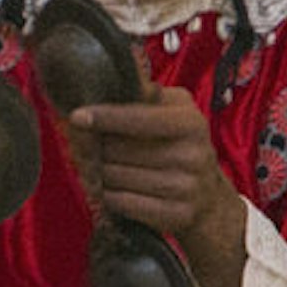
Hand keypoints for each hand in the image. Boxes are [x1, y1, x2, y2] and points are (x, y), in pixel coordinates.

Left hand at [65, 95, 247, 286]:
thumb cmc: (181, 146)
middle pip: (118, 149)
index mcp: (191, 123)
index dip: (104, 116)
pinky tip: (109, 188)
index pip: (139, 117)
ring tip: (97, 167)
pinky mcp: (176, 215)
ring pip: (115, 176)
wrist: (209, 198)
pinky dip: (107, 195)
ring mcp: (186, 187)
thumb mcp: (175, 112)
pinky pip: (121, 202)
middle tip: (82, 146)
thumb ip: (148, 94)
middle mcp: (192, 155)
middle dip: (93, 147)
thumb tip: (118, 71)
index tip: (77, 116)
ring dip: (97, 172)